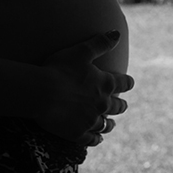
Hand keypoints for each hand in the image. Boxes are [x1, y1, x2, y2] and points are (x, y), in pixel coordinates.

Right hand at [36, 30, 134, 146]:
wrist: (42, 93)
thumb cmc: (60, 69)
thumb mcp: (82, 51)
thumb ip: (101, 43)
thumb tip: (117, 33)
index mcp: (106, 83)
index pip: (124, 83)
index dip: (127, 83)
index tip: (130, 83)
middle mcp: (102, 104)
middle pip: (118, 106)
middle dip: (121, 105)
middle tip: (122, 106)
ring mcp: (91, 120)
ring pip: (106, 125)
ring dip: (110, 123)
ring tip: (110, 124)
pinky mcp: (78, 133)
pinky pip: (92, 139)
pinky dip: (96, 139)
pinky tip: (98, 139)